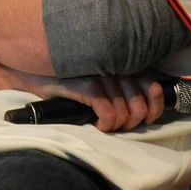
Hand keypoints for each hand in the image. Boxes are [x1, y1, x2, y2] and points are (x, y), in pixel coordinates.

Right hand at [18, 72, 163, 132]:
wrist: (36, 70)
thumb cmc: (71, 76)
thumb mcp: (100, 77)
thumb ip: (122, 85)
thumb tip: (144, 109)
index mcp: (123, 62)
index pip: (153, 87)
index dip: (155, 108)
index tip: (146, 118)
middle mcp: (116, 66)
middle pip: (140, 106)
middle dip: (132, 123)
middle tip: (119, 125)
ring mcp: (102, 75)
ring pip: (125, 113)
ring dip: (117, 127)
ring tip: (105, 125)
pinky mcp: (87, 85)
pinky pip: (109, 114)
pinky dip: (106, 126)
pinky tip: (97, 124)